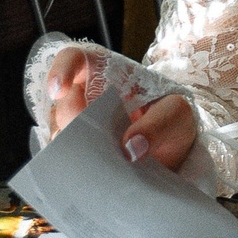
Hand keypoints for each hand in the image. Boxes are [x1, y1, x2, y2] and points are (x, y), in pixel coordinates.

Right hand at [45, 48, 199, 174]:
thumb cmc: (173, 116)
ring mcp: (81, 128)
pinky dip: (74, 169)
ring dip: (72, 148)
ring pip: (60, 134)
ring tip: (95, 161)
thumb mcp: (176, 114)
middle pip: (64, 103)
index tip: (59, 89)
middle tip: (90, 135)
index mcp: (106, 75)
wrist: (178, 147)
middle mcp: (86, 99)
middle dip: (71, 119)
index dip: (61, 70)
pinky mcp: (82, 155)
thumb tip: (131, 147)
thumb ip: (158, 125)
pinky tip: (90, 178)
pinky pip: (67, 161)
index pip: (74, 60)